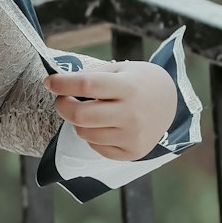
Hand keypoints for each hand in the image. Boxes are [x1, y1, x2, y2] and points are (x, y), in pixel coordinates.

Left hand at [44, 62, 177, 160]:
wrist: (172, 102)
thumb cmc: (139, 82)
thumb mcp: (121, 69)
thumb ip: (93, 77)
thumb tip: (60, 85)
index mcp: (128, 87)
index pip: (86, 85)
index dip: (62, 84)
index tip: (49, 82)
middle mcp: (131, 114)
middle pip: (81, 116)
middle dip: (62, 106)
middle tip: (62, 100)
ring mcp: (133, 136)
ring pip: (85, 133)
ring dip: (78, 122)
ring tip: (88, 112)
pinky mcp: (133, 152)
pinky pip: (96, 147)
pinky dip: (92, 136)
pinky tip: (103, 126)